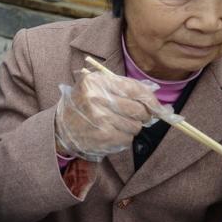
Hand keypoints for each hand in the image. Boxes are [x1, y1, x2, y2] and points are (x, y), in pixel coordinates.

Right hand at [54, 69, 172, 161]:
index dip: (151, 100)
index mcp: (96, 82)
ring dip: (132, 127)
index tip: (158, 108)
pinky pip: (128, 139)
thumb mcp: (98, 87)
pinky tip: (112, 133)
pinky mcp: (102, 137)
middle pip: (139, 110)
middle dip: (143, 115)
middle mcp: (96, 99)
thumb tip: (159, 104)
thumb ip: (126, 88)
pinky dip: (124, 137)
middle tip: (137, 116)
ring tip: (118, 124)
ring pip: (136, 126)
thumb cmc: (85, 104)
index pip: (135, 90)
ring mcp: (99, 120)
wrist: (62, 127)